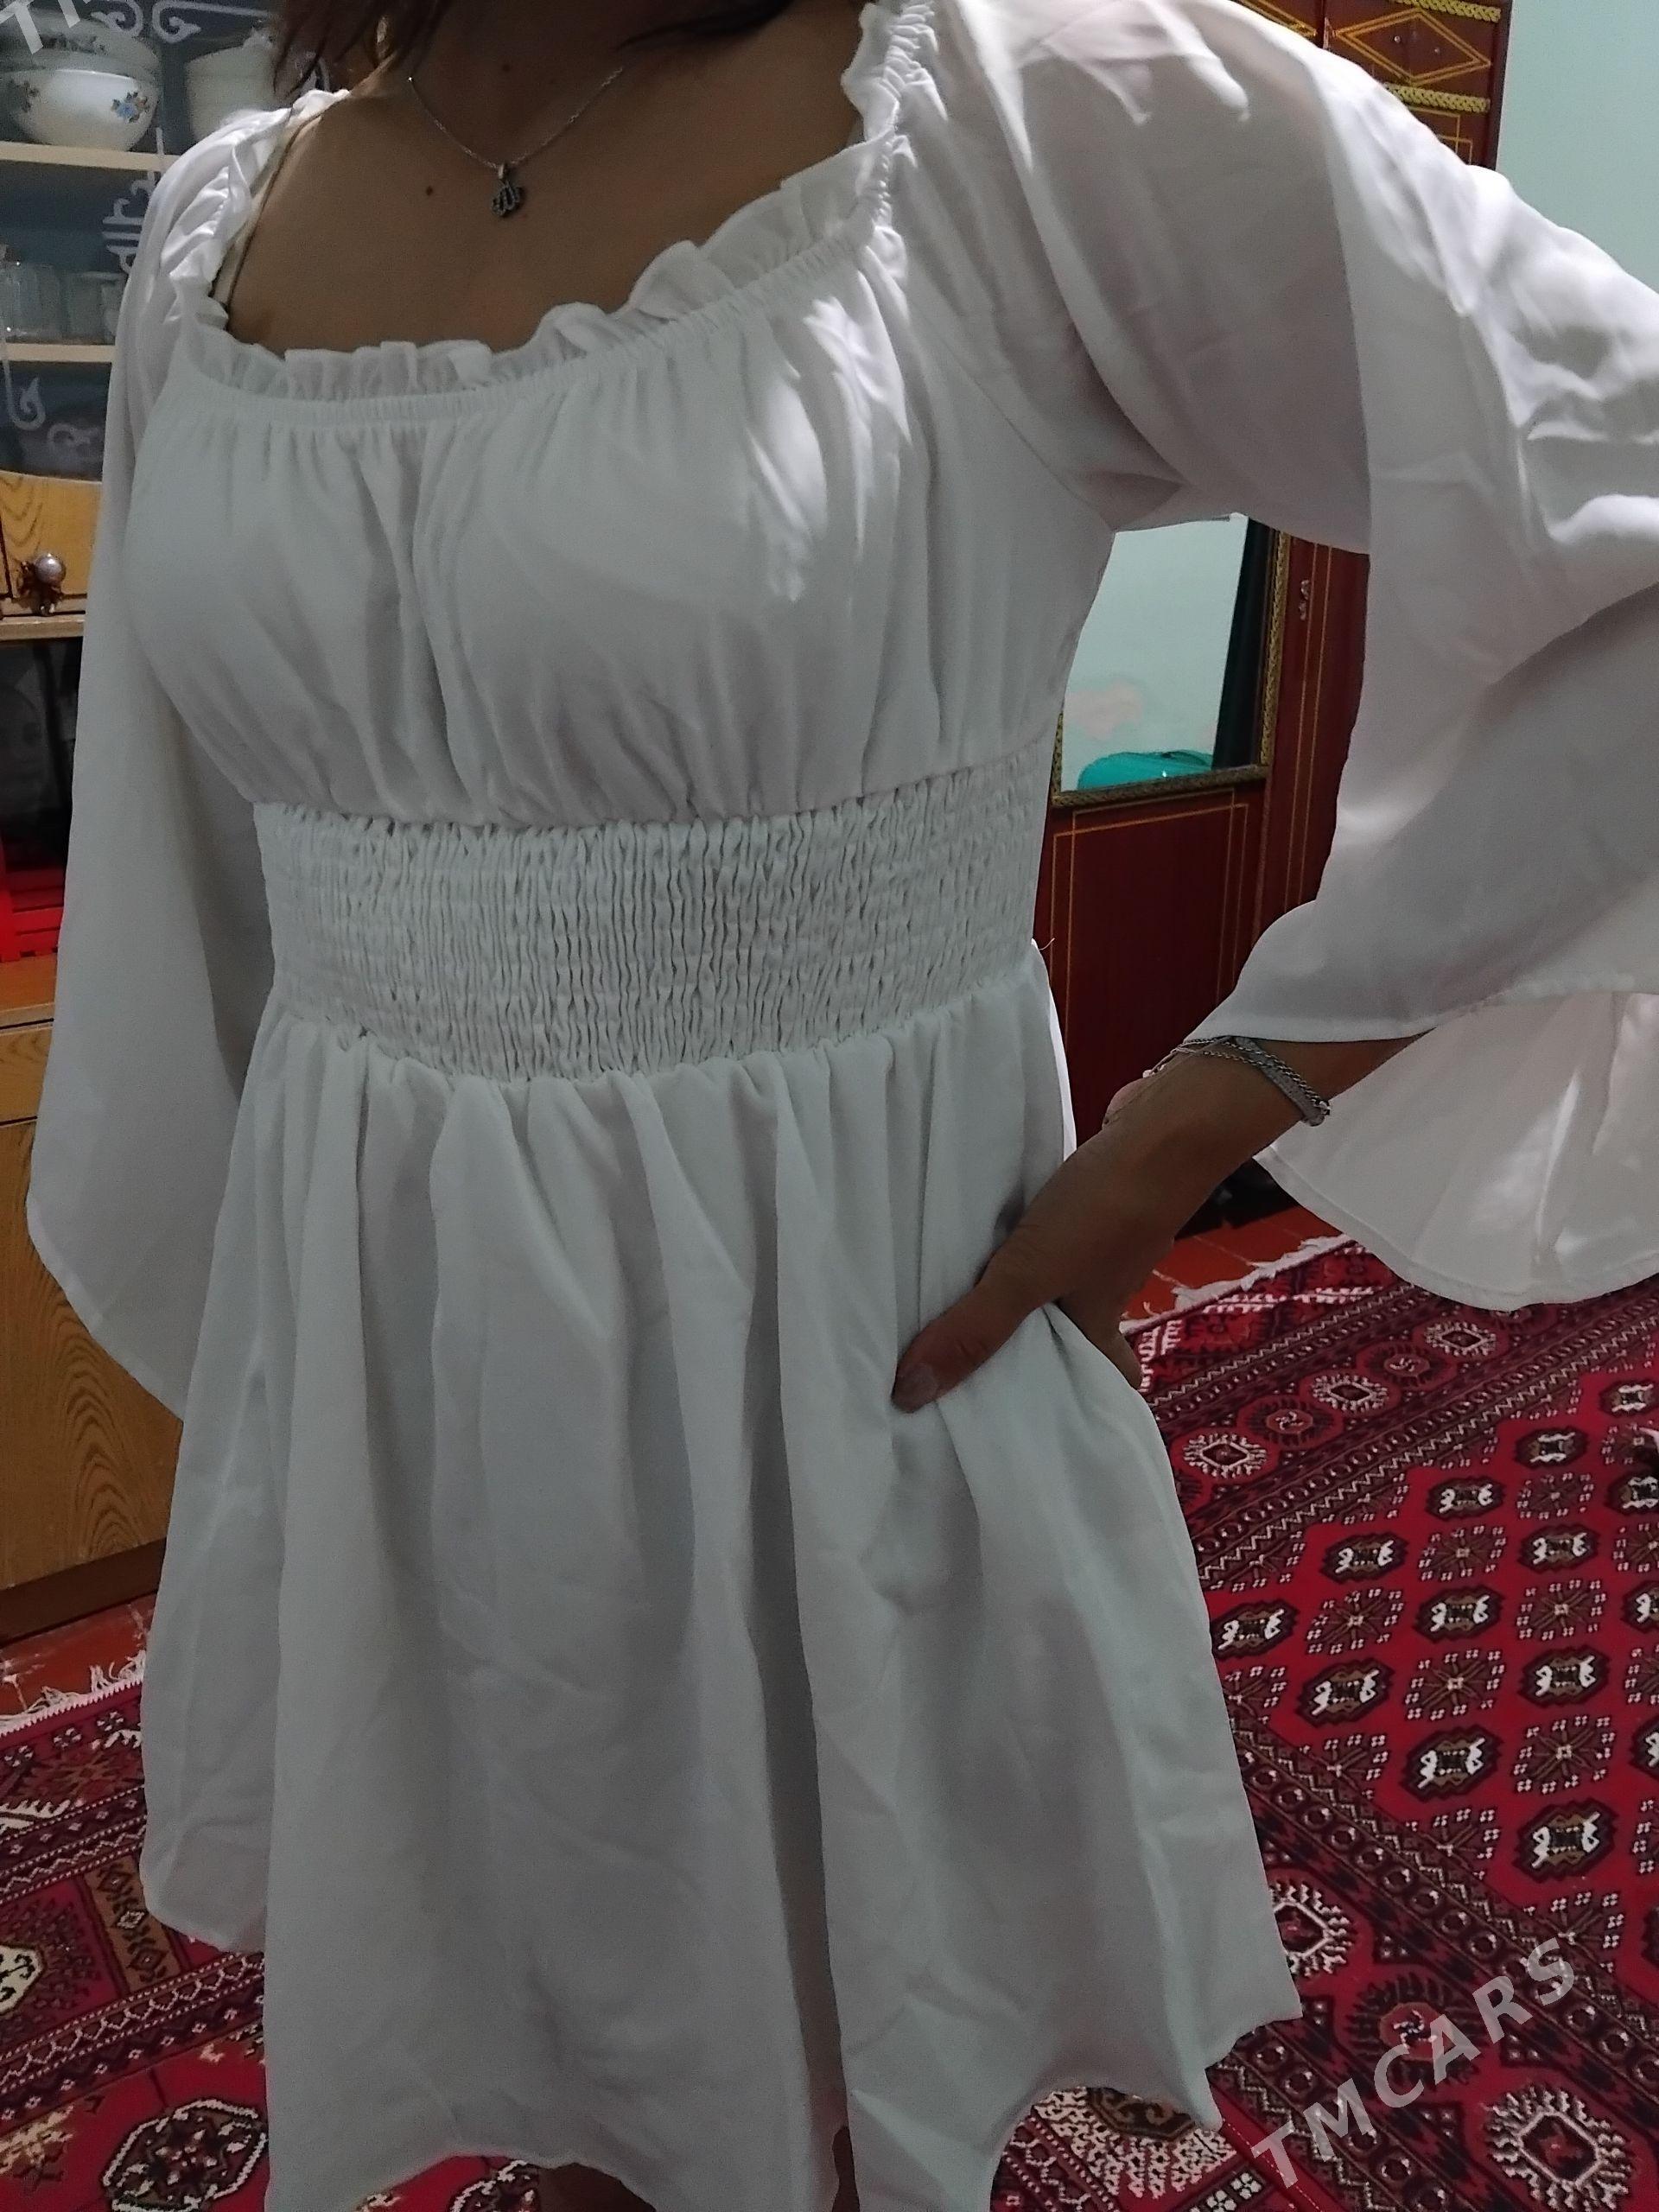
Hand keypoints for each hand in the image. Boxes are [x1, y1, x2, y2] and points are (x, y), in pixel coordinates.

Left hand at [890, 1034, 1419, 1410]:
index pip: (1098, 1387)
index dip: (1073, 1408)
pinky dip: (1012, 1248)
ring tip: (943, 1309)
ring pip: (1047, 1288)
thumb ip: (974, 1329)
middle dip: (1020, 1352)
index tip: (1022, 1425)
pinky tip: (970, 1240)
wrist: (1163, 1126)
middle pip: (1062, 1337)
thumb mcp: (1028, 1276)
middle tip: (959, 1367)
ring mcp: (1095, 1248)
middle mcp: (1100, 1295)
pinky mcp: (1085, 1205)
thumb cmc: (1104, 1212)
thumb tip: (910, 1397)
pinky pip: (1042, 1241)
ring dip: (1009, 1298)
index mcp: (1098, 1330)